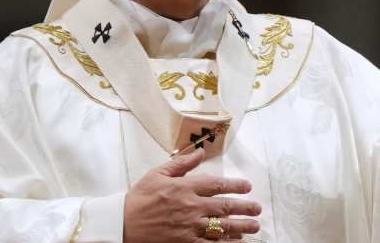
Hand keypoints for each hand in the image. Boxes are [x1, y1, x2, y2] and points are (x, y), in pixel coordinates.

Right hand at [123, 149, 260, 240]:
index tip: (247, 186)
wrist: (122, 225)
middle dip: (244, 207)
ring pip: (222, 227)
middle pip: (224, 206)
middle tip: (257, 208)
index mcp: (184, 187)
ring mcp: (189, 227)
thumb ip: (181, 164)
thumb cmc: (138, 199)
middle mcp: (191, 207)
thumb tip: (200, 151)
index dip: (235, 185)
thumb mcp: (156, 174)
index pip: (216, 184)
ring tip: (254, 226)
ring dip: (241, 227)